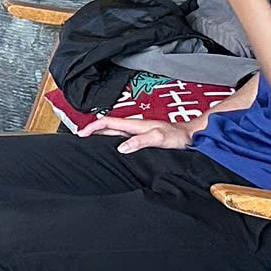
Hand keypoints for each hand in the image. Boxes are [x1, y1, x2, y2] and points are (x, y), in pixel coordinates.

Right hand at [76, 112, 194, 152]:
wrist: (191, 136)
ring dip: (100, 135)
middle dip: (91, 131)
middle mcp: (134, 127)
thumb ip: (140, 141)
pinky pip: (121, 138)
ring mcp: (137, 132)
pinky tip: (111, 148)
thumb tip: (121, 147)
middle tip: (80, 139)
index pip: (107, 122)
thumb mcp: (159, 138)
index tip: (81, 134)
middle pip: (107, 127)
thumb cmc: (178, 136)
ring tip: (90, 144)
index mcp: (134, 125)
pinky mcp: (142, 138)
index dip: (92, 127)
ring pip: (113, 132)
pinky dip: (111, 141)